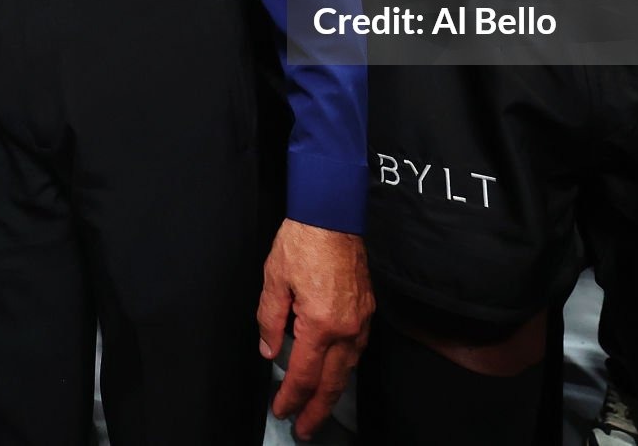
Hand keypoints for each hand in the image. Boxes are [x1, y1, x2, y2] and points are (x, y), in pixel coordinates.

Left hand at [257, 220, 372, 438]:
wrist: (333, 213)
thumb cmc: (303, 241)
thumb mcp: (273, 280)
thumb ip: (270, 320)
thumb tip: (270, 349)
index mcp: (320, 324)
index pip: (304, 374)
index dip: (291, 397)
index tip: (281, 410)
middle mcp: (346, 328)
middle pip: (332, 382)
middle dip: (317, 410)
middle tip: (305, 429)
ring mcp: (361, 319)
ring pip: (348, 368)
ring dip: (332, 391)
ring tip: (318, 407)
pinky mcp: (367, 308)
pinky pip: (357, 349)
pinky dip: (344, 367)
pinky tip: (335, 371)